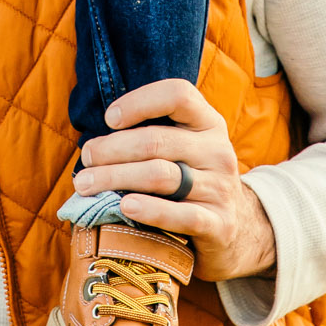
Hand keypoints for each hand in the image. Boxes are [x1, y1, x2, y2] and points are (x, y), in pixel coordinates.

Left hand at [69, 77, 276, 284]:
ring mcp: (221, 188)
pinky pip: (181, 214)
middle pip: (157, 141)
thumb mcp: (185, 149)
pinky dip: (150, 209)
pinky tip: (125, 206)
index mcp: (209, 123)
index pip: (178, 95)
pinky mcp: (219, 223)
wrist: (238, 230)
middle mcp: (218, 151)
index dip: (140, 101)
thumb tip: (94, 141)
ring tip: (87, 185)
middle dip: (112, 149)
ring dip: (116, 178)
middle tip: (87, 159)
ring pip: (160, 175)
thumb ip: (153, 136)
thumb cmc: (192, 182)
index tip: (109, 119)